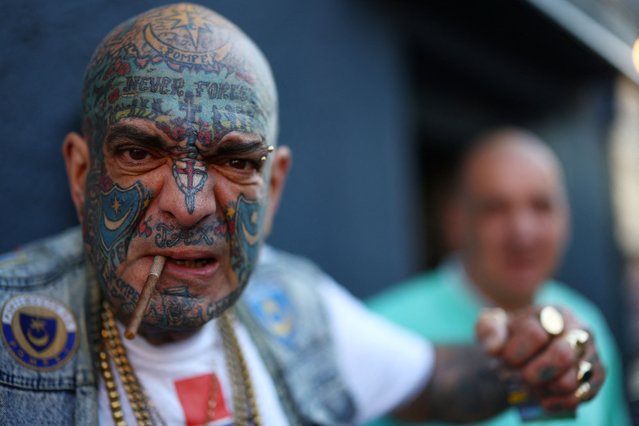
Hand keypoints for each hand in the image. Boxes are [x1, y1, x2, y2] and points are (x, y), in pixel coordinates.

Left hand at [476, 306, 604, 411]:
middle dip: (534, 374)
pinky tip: (543, 401)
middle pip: (562, 355)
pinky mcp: (596, 374)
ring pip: (572, 379)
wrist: (526, 349)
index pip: (534, 334)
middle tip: (517, 379)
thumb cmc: (510, 335)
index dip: (514, 353)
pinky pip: (584, 394)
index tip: (502, 360)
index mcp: (551, 312)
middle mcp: (578, 329)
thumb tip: (494, 348)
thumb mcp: (492, 327)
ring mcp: (591, 352)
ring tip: (528, 388)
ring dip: (545, 390)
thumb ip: (488, 330)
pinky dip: (561, 402)